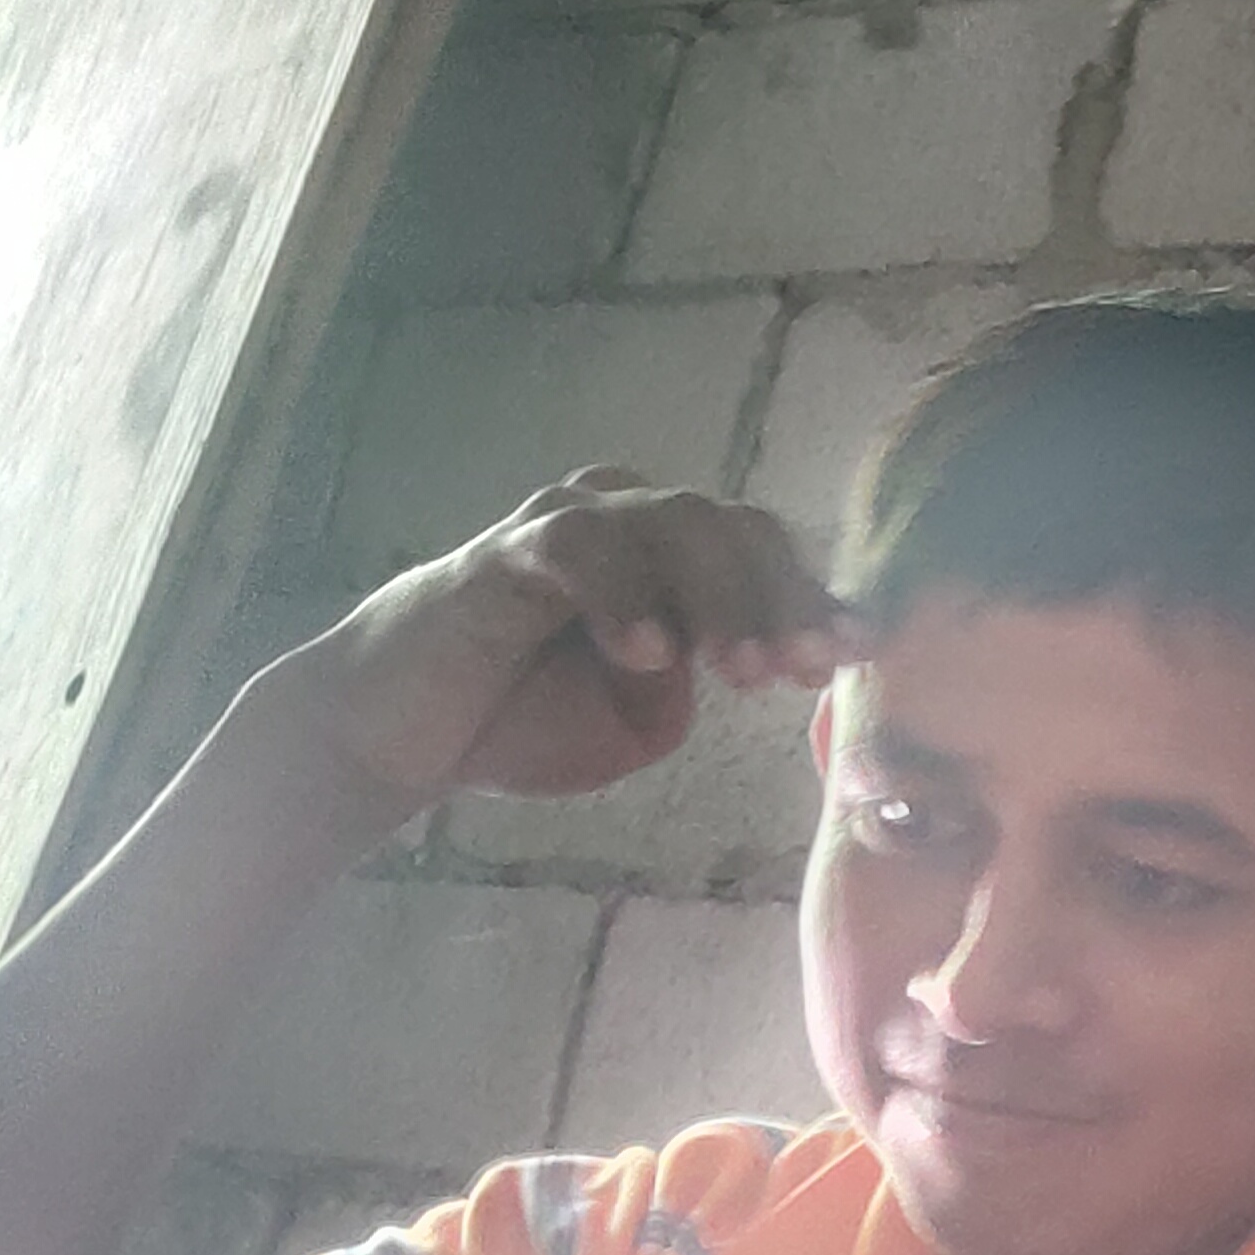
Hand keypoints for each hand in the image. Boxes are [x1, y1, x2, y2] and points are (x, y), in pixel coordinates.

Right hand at [229, 470, 860, 835]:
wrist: (398, 736)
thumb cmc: (525, 720)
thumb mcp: (645, 717)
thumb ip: (707, 678)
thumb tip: (784, 657)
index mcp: (666, 553)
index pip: (761, 550)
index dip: (812, 599)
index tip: (856, 656)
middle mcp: (622, 518)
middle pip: (731, 526)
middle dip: (778, 599)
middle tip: (795, 672)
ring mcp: (563, 526)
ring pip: (670, 523)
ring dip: (718, 597)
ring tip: (738, 674)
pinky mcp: (502, 555)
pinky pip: (577, 549)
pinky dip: (621, 594)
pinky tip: (646, 653)